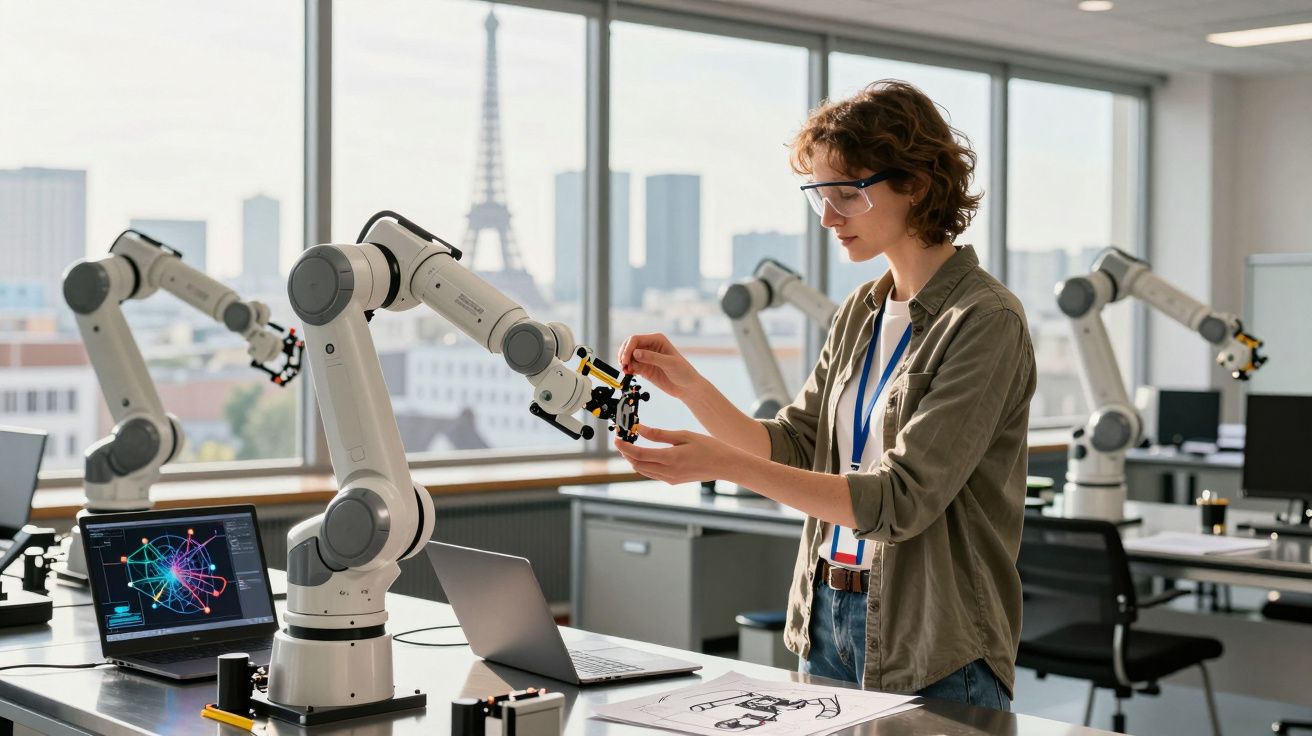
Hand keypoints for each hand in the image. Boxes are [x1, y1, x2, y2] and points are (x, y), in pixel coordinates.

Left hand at [614, 424, 746, 484]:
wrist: (725, 465)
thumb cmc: (708, 447)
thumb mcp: (684, 435)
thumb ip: (660, 434)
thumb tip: (640, 429)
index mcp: (671, 458)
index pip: (639, 454)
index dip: (625, 447)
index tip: (616, 438)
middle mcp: (668, 472)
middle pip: (637, 464)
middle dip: (626, 453)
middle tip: (622, 439)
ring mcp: (670, 479)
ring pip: (643, 471)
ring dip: (634, 459)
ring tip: (630, 445)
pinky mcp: (673, 481)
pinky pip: (652, 474)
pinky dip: (644, 464)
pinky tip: (645, 454)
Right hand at [616, 333, 703, 400]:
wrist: (687, 387)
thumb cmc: (684, 372)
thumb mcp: (669, 363)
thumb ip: (652, 357)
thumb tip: (635, 353)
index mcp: (657, 340)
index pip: (635, 339)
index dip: (628, 349)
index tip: (625, 360)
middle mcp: (650, 346)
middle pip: (629, 346)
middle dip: (623, 354)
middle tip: (623, 366)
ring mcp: (646, 358)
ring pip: (628, 356)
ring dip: (624, 363)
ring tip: (626, 371)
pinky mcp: (644, 368)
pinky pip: (631, 366)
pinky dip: (627, 369)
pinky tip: (629, 374)